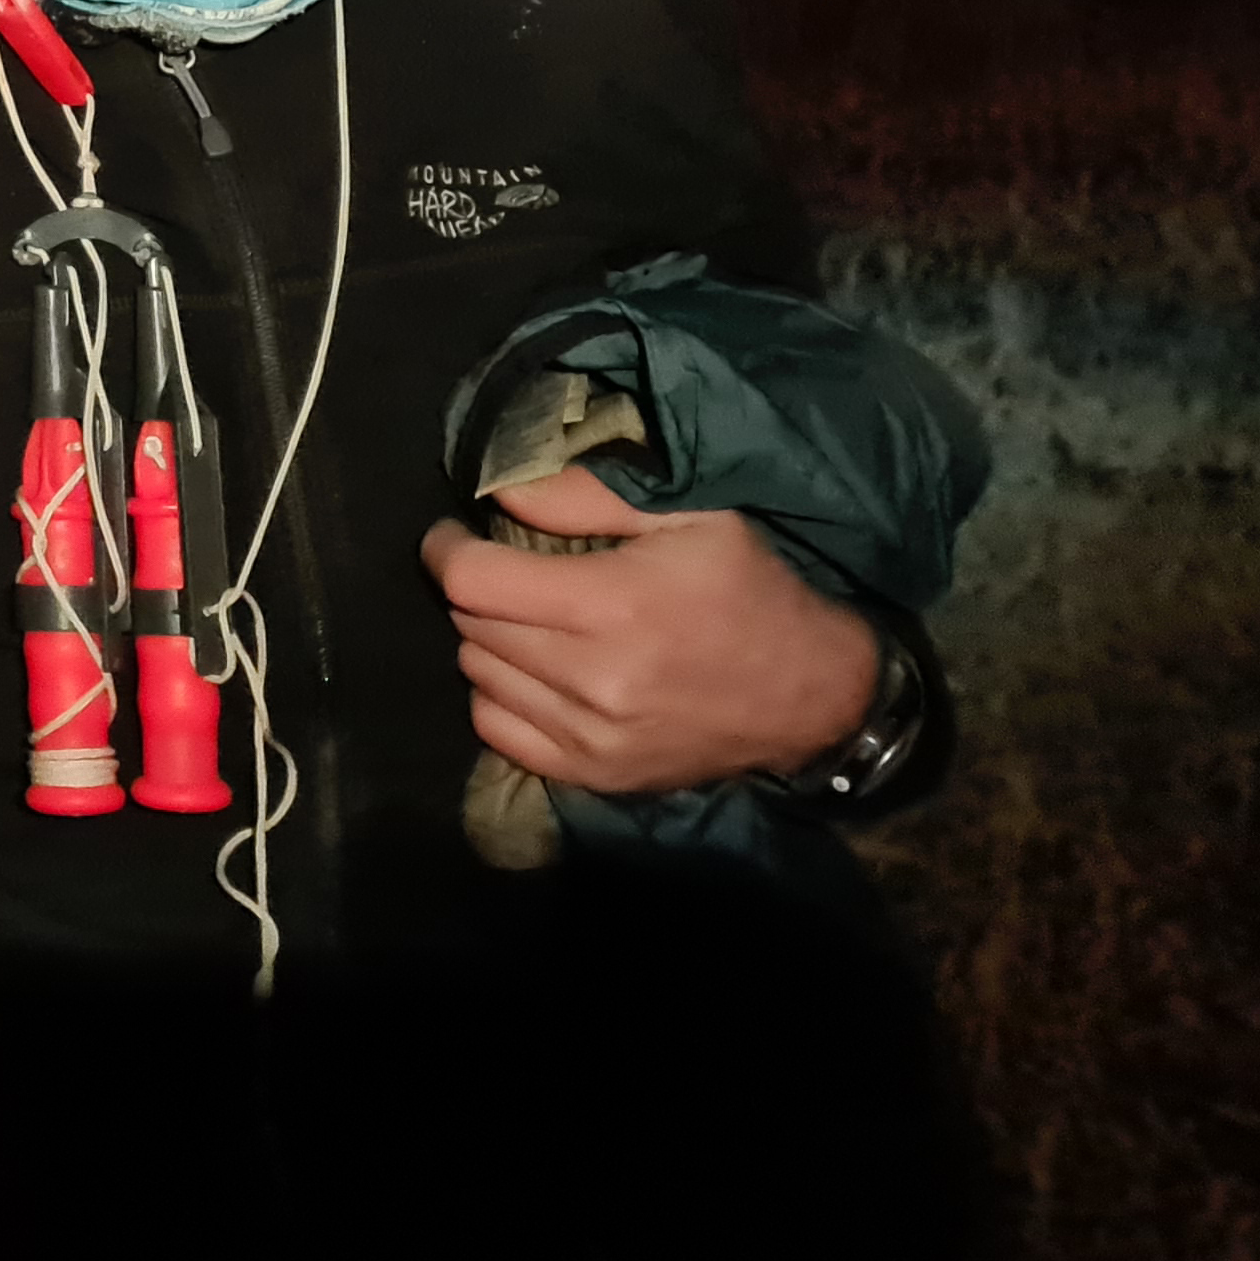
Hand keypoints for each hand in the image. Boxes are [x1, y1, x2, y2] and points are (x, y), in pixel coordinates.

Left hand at [422, 494, 877, 792]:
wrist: (811, 696)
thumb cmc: (747, 589)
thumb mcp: (689, 515)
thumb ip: (586, 495)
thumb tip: (500, 486)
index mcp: (614, 605)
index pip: (473, 580)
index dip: (448, 550)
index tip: (454, 535)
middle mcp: (594, 679)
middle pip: (471, 624)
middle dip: (476, 589)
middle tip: (507, 572)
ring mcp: (592, 737)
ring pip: (478, 674)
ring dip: (488, 639)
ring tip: (529, 620)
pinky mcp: (595, 774)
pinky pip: (496, 729)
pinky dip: (501, 694)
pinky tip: (536, 671)